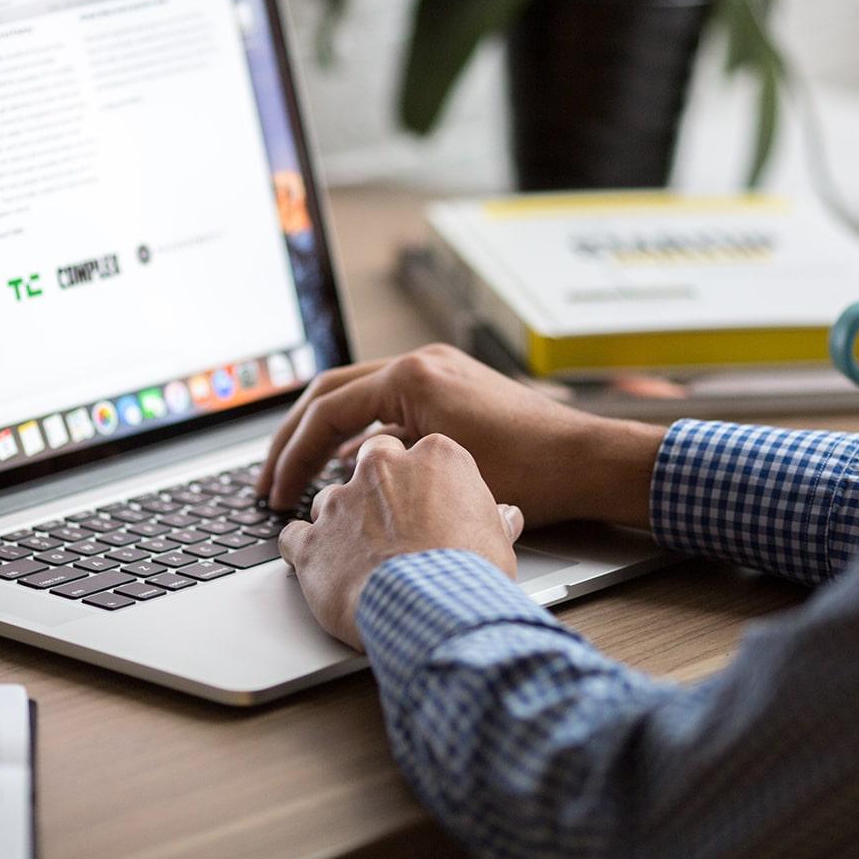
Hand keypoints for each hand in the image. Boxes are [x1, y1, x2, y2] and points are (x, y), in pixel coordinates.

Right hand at [259, 344, 664, 528]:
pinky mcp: (452, 388)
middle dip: (294, 439)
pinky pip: (389, 406)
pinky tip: (352, 473)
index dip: (293, 457)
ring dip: (325, 436)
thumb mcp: (442, 474)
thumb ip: (382, 468)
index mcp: (413, 376)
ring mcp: (438, 371)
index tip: (276, 495)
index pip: (327, 410)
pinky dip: (362, 436)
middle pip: (331, 393)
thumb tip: (338, 482)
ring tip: (300, 479)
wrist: (589, 461)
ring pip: (358, 397)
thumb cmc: (530, 474)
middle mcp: (422, 363)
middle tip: (269, 482)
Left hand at [278, 432, 522, 649]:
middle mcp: (382, 468)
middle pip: (370, 462)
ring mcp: (341, 502)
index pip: (420, 452)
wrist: (432, 608)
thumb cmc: (470, 573)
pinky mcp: (311, 540)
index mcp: (434, 457)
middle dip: (376, 487)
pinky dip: (303, 551)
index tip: (426, 501)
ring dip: (341, 523)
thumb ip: (493, 519)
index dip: (422, 481)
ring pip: (330, 500)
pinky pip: (294, 537)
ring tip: (360, 556)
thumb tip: (506, 517)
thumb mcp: (498, 541)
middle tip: (391, 521)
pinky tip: (320, 569)